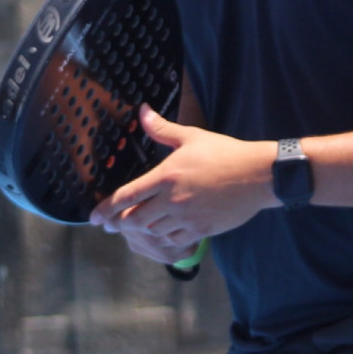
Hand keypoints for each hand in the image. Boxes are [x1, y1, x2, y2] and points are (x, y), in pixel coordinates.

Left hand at [89, 108, 274, 260]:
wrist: (257, 175)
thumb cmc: (225, 153)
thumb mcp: (191, 137)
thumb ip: (162, 129)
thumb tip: (142, 112)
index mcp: (166, 176)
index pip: (128, 196)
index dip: (106, 209)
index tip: (94, 217)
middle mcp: (173, 200)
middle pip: (135, 220)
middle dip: (119, 224)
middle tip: (111, 225)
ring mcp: (187, 217)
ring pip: (153, 233)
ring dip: (141, 232)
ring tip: (135, 228)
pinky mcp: (202, 229)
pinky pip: (174, 241)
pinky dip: (164, 240)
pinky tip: (162, 235)